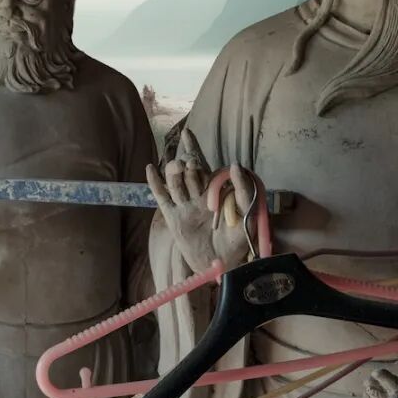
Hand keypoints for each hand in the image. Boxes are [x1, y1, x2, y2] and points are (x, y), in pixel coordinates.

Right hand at [146, 129, 253, 273]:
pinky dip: (155, 184)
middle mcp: (197, 196)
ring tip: (176, 167)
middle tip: (190, 166)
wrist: (221, 264)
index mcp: (214, 192)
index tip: (187, 133)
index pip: (203, 166)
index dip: (194, 149)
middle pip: (187, 173)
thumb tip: (235, 165)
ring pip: (175, 184)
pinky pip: (163, 198)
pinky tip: (150, 169)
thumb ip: (243, 190)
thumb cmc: (237, 242)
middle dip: (188, 166)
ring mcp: (184, 206)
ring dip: (175, 174)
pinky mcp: (174, 218)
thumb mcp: (247, 214)